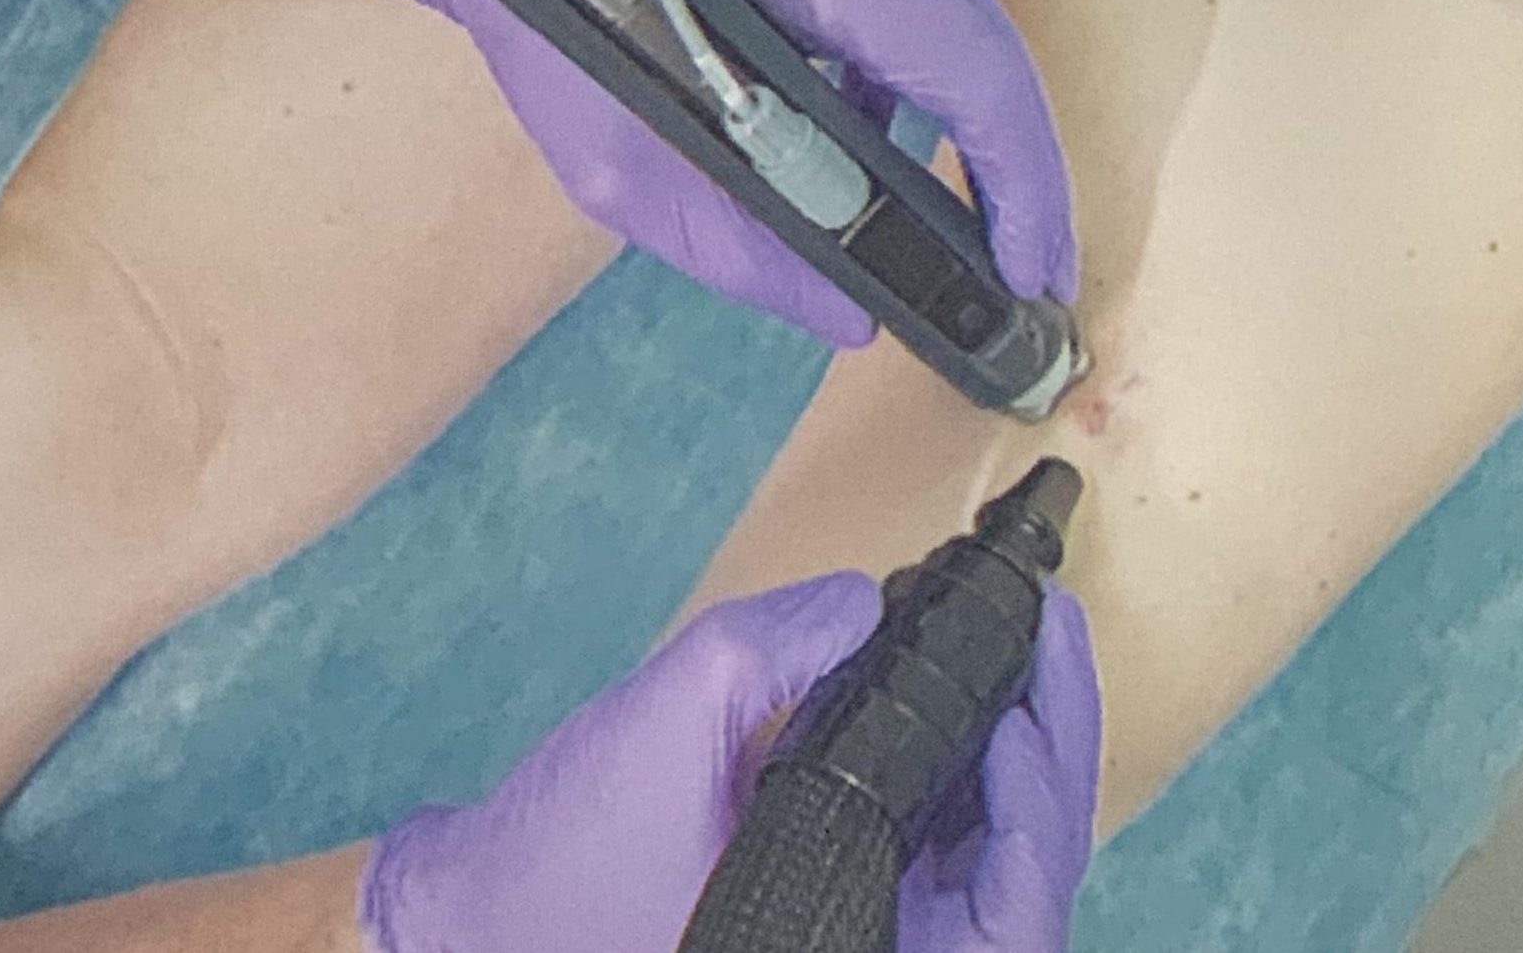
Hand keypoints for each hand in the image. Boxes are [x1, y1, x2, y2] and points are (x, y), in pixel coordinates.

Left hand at [331, 0, 1076, 347]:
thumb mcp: (611, 150)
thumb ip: (735, 249)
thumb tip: (844, 315)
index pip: (976, 76)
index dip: (1023, 188)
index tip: (1037, 274)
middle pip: (982, 48)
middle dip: (1005, 171)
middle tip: (1014, 268)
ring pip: (944, 13)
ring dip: (940, 118)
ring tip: (935, 215)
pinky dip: (885, 65)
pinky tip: (850, 123)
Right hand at [356, 573, 1101, 952]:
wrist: (470, 923)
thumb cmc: (559, 865)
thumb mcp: (673, 720)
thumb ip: (784, 644)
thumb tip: (870, 605)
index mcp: (850, 946)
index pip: (1011, 907)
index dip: (1043, 792)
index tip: (1031, 688)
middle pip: (1017, 877)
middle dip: (1047, 748)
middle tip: (1051, 633)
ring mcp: (856, 940)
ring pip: (982, 865)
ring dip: (1011, 760)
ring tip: (1024, 650)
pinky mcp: (834, 915)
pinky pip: (930, 856)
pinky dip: (957, 778)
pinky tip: (957, 700)